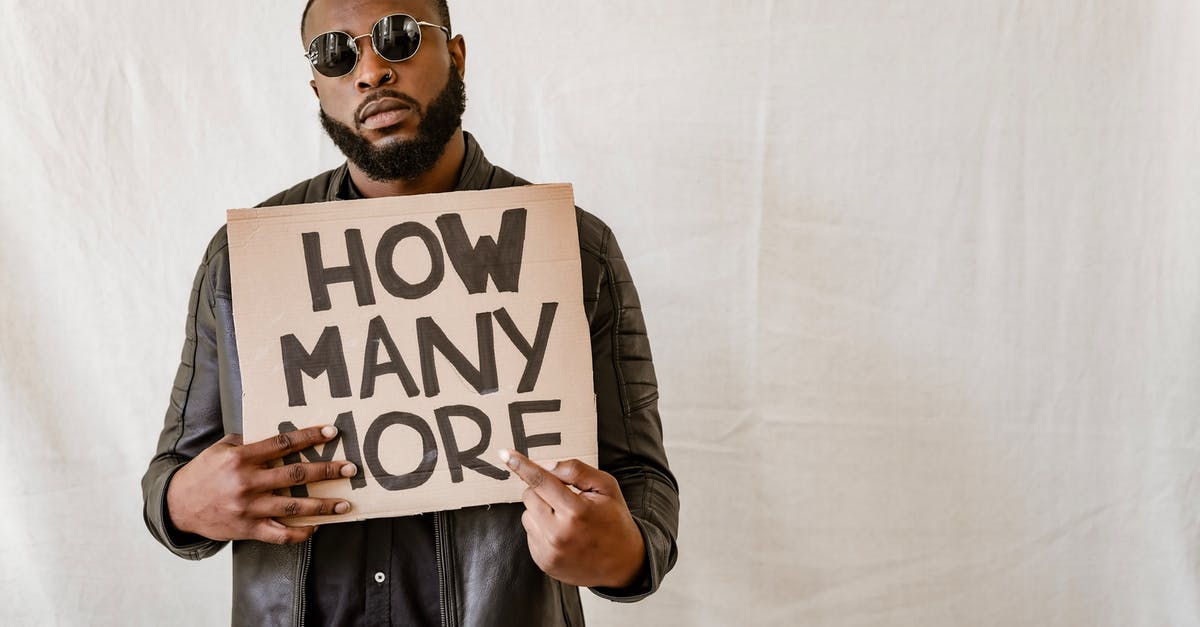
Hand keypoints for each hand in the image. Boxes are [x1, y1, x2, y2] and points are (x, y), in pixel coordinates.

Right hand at [166, 425, 356, 544]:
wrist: (177, 505)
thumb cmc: (204, 472)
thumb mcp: (222, 450)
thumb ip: (249, 442)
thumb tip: (280, 436)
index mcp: (241, 458)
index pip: (283, 443)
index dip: (309, 437)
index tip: (332, 432)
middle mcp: (247, 483)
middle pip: (294, 475)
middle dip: (326, 471)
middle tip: (350, 469)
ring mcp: (248, 508)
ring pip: (293, 507)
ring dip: (322, 506)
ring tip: (345, 505)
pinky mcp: (248, 529)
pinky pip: (279, 534)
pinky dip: (299, 533)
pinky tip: (316, 528)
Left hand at [500, 449, 645, 587]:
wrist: (623, 563)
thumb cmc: (614, 520)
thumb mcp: (606, 487)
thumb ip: (576, 471)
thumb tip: (545, 465)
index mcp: (576, 511)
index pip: (541, 481)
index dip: (521, 465)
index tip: (505, 453)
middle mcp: (558, 533)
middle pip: (529, 496)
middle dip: (542, 491)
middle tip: (565, 499)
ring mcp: (549, 551)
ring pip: (527, 515)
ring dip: (541, 512)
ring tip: (566, 520)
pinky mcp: (543, 562)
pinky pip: (530, 534)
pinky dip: (542, 529)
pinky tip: (563, 535)